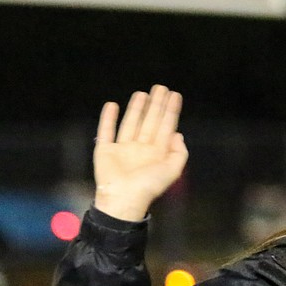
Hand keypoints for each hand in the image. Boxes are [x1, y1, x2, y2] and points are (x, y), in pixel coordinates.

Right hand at [93, 84, 187, 220]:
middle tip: (161, 87)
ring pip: (131, 123)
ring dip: (136, 108)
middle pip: (150, 121)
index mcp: (157, 153)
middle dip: (156, 104)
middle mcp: (141, 148)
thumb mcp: (172, 171)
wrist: (124, 199)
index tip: (175, 95)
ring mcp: (123, 149)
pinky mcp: (105, 150)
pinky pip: (107, 131)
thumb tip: (178, 134)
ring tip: (143, 93)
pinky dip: (108, 118)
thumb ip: (179, 153)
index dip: (171, 111)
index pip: (166, 126)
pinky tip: (112, 105)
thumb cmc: (148, 187)